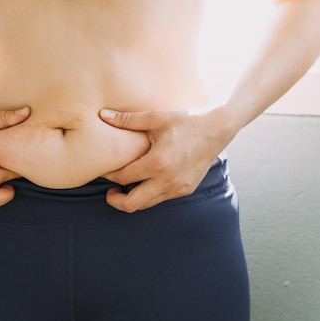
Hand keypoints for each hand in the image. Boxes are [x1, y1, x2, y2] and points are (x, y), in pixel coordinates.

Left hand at [99, 106, 231, 211]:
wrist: (217, 128)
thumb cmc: (186, 120)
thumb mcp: (156, 117)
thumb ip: (127, 120)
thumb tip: (102, 116)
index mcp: (158, 163)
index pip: (123, 177)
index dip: (109, 175)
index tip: (103, 169)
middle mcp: (168, 180)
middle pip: (132, 204)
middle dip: (116, 200)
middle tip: (109, 191)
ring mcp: (178, 188)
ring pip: (146, 205)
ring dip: (132, 198)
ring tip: (125, 186)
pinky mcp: (186, 190)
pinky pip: (161, 199)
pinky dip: (148, 194)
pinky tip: (145, 181)